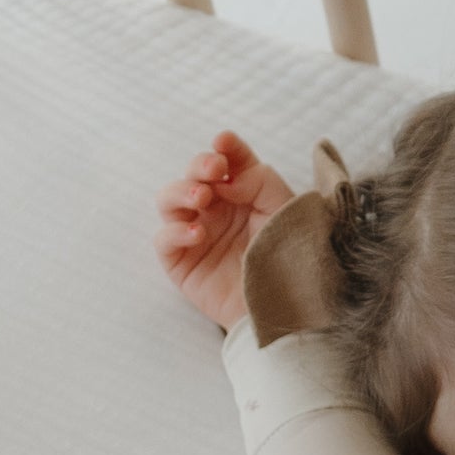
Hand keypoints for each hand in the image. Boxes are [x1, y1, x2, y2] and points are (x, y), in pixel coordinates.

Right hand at [153, 129, 294, 332]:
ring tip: (202, 198)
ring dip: (181, 191)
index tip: (225, 144)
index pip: (227, 161)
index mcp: (241, 196)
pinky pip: (164, 239)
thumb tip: (226, 176)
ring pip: (169, 200)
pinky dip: (175, 231)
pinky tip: (197, 232)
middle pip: (193, 175)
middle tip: (214, 170)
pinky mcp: (182, 263)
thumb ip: (260, 180)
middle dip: (199, 165)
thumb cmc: (290, 261)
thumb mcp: (284, 210)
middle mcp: (215, 211)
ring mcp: (195, 235)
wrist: (286, 310)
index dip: (224, 149)